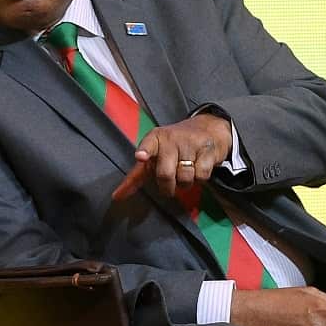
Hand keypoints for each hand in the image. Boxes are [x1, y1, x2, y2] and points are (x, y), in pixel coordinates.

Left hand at [112, 113, 231, 199]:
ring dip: (184, 183)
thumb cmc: (173, 147)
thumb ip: (136, 176)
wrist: (208, 128)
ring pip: (184, 177)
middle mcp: (171, 140)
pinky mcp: (207, 151)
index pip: (148, 144)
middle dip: (166, 187)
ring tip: (184, 174)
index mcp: (154, 139)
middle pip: (165, 173)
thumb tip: (116, 196)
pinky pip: (201, 176)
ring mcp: (190, 144)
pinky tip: (198, 169)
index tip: (140, 157)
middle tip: (169, 186)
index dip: (144, 151)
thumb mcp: (154, 155)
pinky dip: (199, 179)